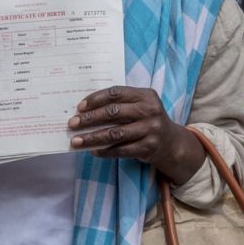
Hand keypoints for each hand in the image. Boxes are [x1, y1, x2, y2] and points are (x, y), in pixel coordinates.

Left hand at [68, 86, 204, 184]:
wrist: (171, 143)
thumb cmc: (147, 120)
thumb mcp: (140, 105)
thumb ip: (120, 104)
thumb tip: (86, 110)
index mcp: (146, 95)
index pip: (116, 93)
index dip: (96, 99)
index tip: (79, 107)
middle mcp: (149, 111)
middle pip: (113, 113)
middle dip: (90, 118)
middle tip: (72, 124)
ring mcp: (150, 130)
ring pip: (115, 133)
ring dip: (92, 137)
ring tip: (76, 140)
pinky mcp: (148, 148)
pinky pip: (121, 150)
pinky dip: (104, 151)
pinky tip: (92, 151)